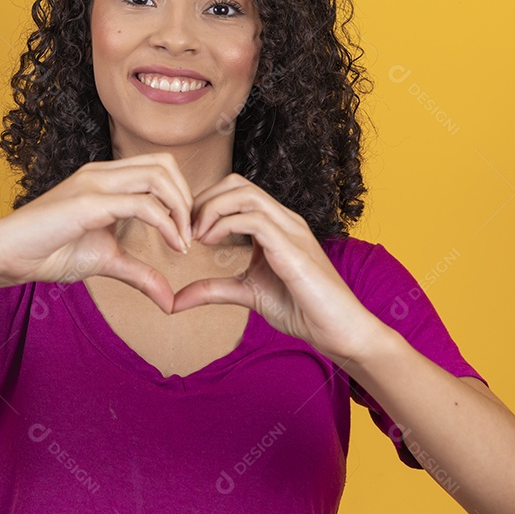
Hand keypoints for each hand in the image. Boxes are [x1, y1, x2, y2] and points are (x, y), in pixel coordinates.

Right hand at [0, 153, 192, 313]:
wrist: (8, 255)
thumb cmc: (50, 252)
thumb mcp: (106, 262)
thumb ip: (140, 274)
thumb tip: (169, 300)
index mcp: (106, 179)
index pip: (159, 167)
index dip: (181, 196)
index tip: (187, 233)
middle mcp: (102, 173)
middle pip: (165, 164)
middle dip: (187, 198)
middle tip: (191, 235)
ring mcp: (94, 184)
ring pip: (158, 176)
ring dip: (180, 208)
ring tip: (183, 241)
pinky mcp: (88, 202)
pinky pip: (141, 204)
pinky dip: (166, 224)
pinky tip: (172, 246)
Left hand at [171, 173, 387, 366]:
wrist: (339, 330)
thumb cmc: (302, 309)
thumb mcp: (247, 294)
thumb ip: (214, 290)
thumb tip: (175, 300)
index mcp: (275, 225)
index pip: (235, 191)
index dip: (204, 204)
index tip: (186, 231)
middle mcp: (284, 220)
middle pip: (236, 183)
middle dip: (203, 200)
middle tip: (185, 230)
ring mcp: (291, 230)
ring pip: (244, 193)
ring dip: (210, 209)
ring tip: (195, 236)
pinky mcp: (294, 249)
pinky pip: (255, 220)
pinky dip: (224, 225)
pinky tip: (209, 242)